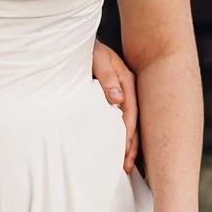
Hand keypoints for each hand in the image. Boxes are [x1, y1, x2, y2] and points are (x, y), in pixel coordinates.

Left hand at [91, 41, 138, 171]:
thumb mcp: (97, 58)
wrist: (77, 43)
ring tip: (124, 167)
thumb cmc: (87, 50)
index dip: (128, 132)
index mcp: (126, 80)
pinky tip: (121, 152)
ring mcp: (122, 95)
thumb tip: (117, 100)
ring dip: (128, 145)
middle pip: (133, 122)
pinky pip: (122, 121)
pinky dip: (122, 137)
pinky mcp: (115, 100)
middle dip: (131, 145)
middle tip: (125, 167)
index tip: (124, 151)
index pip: (130, 111)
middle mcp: (127, 89)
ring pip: (129, 124)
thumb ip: (106, 76)